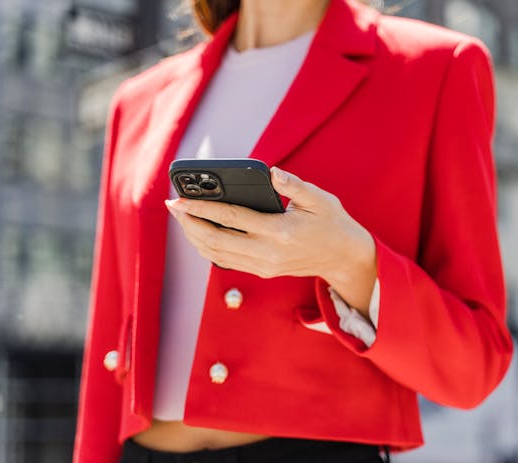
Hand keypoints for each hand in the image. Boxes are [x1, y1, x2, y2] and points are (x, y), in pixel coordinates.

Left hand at [165, 167, 376, 315]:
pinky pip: (226, 261)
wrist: (344, 258)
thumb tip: (271, 171)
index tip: (180, 199)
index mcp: (280, 232)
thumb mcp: (319, 199)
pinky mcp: (263, 272)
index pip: (231, 218)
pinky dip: (208, 247)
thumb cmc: (332, 223)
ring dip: (195, 236)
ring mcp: (264, 266)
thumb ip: (293, 185)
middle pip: (215, 240)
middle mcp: (268, 253)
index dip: (202, 208)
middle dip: (189, 223)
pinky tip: (200, 232)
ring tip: (182, 218)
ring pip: (217, 254)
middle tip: (173, 206)